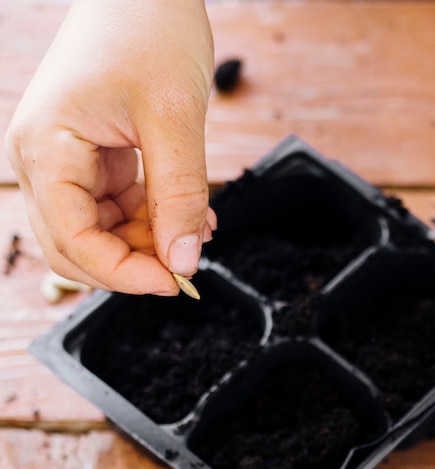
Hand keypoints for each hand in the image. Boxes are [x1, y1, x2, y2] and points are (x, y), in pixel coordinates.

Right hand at [5, 0, 216, 294]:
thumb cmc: (148, 29)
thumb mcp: (173, 118)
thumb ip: (179, 196)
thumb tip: (183, 261)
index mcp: (45, 150)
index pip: (73, 241)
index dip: (124, 274)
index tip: (175, 281)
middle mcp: (45, 161)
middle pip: (79, 247)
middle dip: (134, 263)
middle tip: (187, 263)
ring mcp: (67, 162)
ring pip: (102, 233)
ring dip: (150, 243)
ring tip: (197, 227)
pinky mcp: (93, 159)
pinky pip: (118, 209)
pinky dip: (153, 220)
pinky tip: (188, 213)